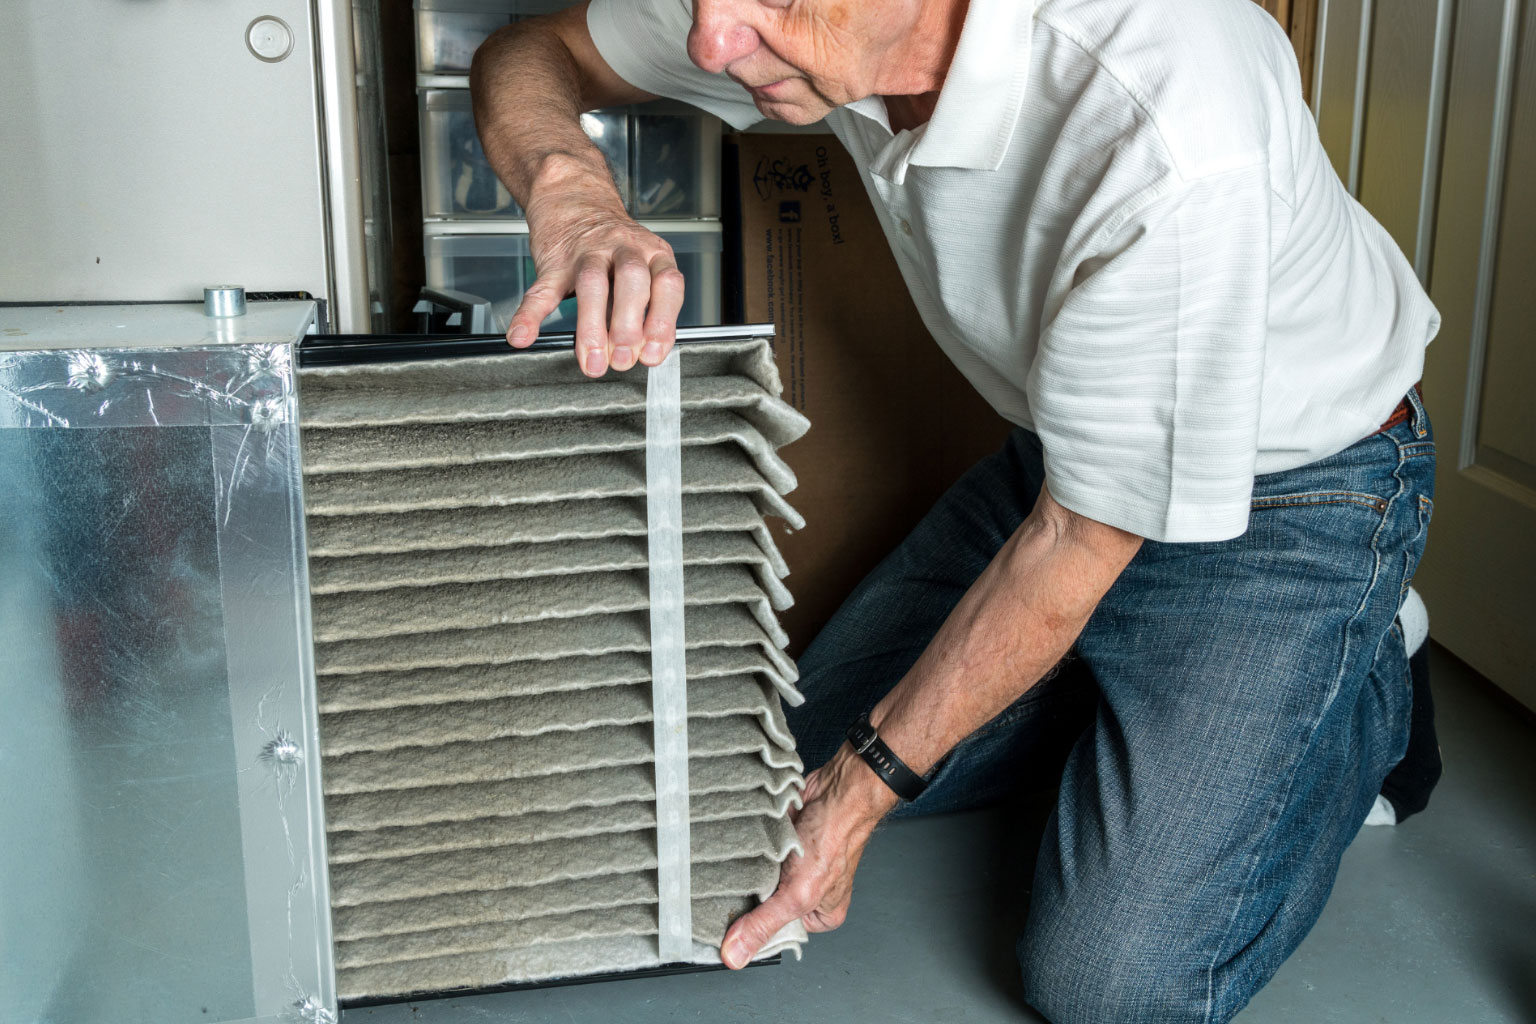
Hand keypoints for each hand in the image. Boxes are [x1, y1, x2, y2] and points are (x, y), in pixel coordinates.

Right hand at [507, 164, 684, 377]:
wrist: (574, 198)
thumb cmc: (613, 245)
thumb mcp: (644, 267)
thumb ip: (647, 306)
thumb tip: (646, 353)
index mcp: (652, 254)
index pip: (666, 286)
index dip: (662, 323)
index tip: (652, 354)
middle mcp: (624, 250)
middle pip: (631, 283)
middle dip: (628, 327)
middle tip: (622, 360)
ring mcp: (588, 254)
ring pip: (592, 285)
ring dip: (592, 327)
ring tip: (591, 359)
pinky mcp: (555, 263)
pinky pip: (541, 289)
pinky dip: (530, 316)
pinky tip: (522, 335)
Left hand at [720, 749, 896, 968]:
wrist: (835, 791)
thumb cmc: (834, 839)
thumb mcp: (798, 895)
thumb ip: (766, 924)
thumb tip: (736, 956)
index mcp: (818, 915)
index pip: (775, 932)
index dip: (751, 929)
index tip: (727, 926)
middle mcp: (805, 892)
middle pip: (763, 906)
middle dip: (748, 897)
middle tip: (731, 890)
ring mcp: (791, 868)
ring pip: (755, 879)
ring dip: (744, 872)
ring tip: (737, 865)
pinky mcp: (778, 845)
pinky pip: (753, 855)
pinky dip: (746, 851)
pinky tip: (740, 848)